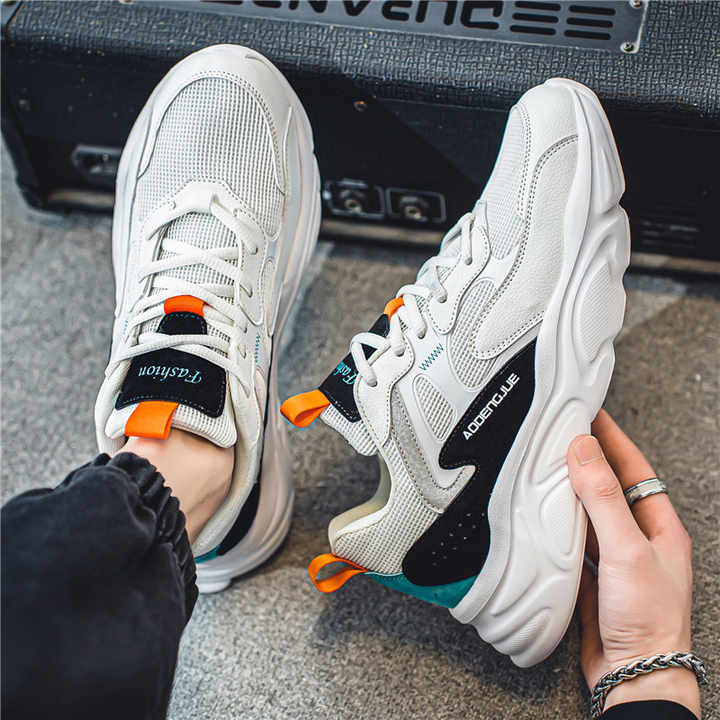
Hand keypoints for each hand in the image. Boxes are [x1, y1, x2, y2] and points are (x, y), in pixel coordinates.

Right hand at [568, 410, 699, 716]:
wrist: (633, 674)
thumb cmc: (647, 619)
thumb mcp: (627, 549)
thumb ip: (603, 497)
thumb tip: (583, 449)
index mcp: (659, 525)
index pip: (634, 467)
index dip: (612, 438)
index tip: (590, 412)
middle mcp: (638, 537)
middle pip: (609, 486)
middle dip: (586, 459)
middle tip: (561, 433)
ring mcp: (615, 556)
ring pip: (589, 511)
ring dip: (569, 489)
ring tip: (547, 465)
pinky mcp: (593, 575)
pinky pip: (573, 538)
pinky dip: (558, 522)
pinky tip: (543, 513)